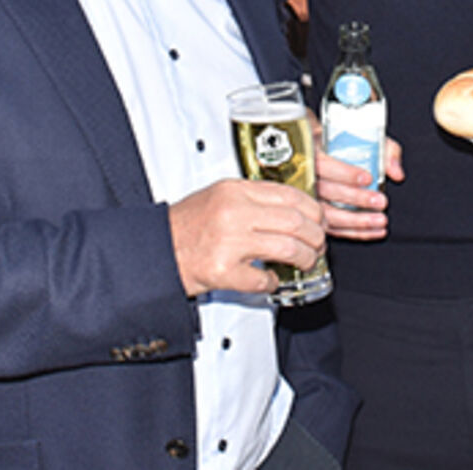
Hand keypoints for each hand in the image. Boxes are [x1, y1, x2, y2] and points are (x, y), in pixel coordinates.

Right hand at [168, 179, 324, 296]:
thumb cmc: (186, 227)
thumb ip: (254, 199)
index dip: (313, 210)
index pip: (290, 195)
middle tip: (317, 245)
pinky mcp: (221, 271)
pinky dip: (272, 281)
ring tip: (305, 262)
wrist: (155, 251)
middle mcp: (233, 212)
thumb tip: (294, 209)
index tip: (318, 220)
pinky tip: (270, 279)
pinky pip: (263, 278)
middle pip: (295, 222)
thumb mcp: (220, 197)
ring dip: (304, 258)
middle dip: (315, 237)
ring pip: (288, 248)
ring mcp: (228, 242)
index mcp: (235, 191)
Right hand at [316, 137, 403, 240]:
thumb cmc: (345, 144)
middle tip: (380, 201)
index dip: (345, 173)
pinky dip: (355, 232)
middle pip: (325, 191)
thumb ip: (385, 150)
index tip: (367, 178)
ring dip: (356, 221)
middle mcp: (304, 176)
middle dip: (355, 199)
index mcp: (311, 152)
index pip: (323, 164)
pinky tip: (374, 231)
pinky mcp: (315, 216)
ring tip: (380, 220)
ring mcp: (306, 198)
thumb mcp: (365, 136)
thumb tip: (396, 173)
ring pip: (326, 214)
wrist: (324, 151)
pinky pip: (332, 228)